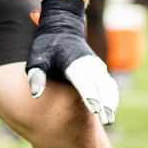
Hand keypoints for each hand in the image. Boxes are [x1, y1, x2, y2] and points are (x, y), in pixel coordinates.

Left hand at [25, 0, 119, 123]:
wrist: (61, 26)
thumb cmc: (46, 45)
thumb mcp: (36, 59)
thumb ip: (36, 77)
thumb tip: (35, 96)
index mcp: (72, 63)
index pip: (83, 82)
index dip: (90, 96)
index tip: (95, 110)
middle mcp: (87, 64)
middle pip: (99, 85)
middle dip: (104, 103)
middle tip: (107, 120)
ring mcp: (94, 64)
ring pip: (106, 84)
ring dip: (110, 100)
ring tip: (110, 118)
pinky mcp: (97, 66)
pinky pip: (108, 81)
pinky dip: (112, 93)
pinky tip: (112, 106)